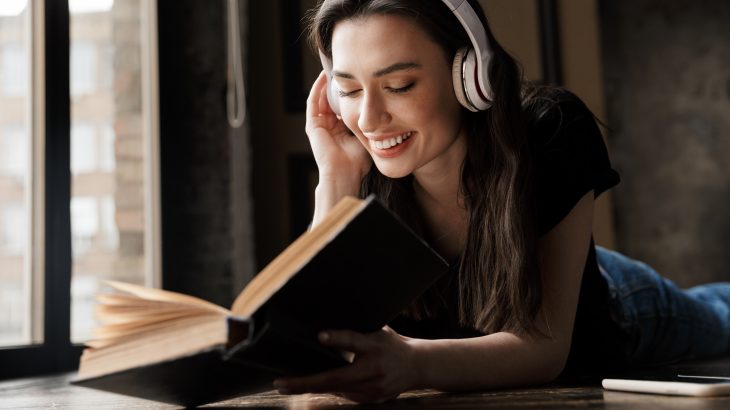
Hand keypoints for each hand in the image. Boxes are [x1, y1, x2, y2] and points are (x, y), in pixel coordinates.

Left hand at [273, 327, 417, 403]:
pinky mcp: (372, 400)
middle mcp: (374, 370)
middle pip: (336, 378)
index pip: (355, 341)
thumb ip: (354, 332)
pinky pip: (344, 396)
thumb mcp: (377, 330)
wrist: (418, 366)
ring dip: (310, 389)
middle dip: (305, 382)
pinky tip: (310, 387)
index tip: (320, 336)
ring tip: (287, 385)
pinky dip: (327, 391)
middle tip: (281, 382)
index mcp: (376, 346)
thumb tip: (324, 331)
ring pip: (336, 391)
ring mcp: (373, 389)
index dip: (338, 338)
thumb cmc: (392, 344)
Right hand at [306, 71, 370, 186]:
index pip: (343, 107)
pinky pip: (313, 103)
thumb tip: (381, 113)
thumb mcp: (366, 138)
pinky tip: (324, 77)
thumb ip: (369, 125)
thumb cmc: (357, 162)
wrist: (344, 173)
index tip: (358, 79)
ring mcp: (320, 126)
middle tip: (345, 69)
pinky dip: (317, 89)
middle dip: (337, 86)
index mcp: (341, 131)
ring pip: (321, 99)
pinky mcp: (313, 126)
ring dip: (326, 84)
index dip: (349, 93)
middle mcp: (329, 127)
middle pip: (331, 101)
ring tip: (333, 68)